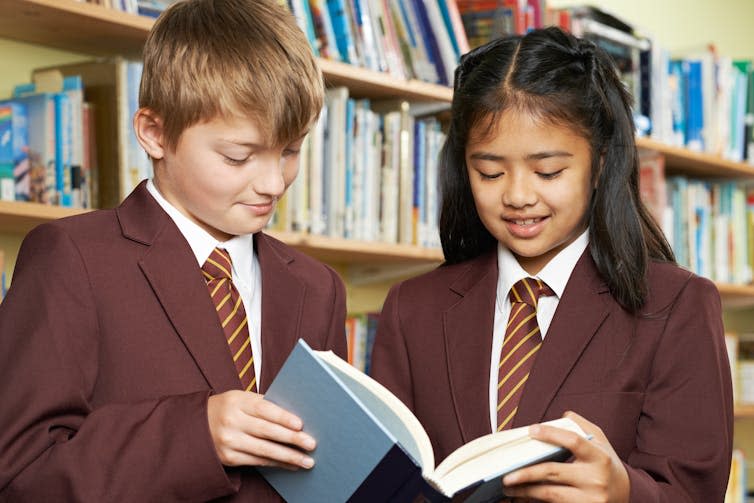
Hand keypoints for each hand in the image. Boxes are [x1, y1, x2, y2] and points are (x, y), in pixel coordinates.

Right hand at [207, 390, 315, 469]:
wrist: (197, 425)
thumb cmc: (229, 408)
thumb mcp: (242, 399)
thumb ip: (264, 405)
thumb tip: (295, 418)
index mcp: (237, 402)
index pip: (264, 409)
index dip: (283, 417)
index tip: (300, 425)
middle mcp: (232, 422)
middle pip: (266, 431)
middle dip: (291, 439)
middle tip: (311, 444)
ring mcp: (229, 441)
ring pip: (264, 450)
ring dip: (288, 457)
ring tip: (307, 461)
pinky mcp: (229, 458)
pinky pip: (257, 461)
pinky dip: (276, 463)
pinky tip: (290, 465)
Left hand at [501, 411, 629, 502]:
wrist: (626, 496)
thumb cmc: (607, 465)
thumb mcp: (601, 441)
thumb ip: (582, 426)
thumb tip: (562, 415)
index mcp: (599, 456)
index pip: (573, 441)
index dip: (551, 434)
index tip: (531, 431)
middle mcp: (595, 479)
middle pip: (553, 472)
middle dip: (526, 473)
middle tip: (505, 473)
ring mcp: (590, 498)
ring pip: (550, 494)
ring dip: (525, 490)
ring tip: (508, 486)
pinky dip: (534, 502)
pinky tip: (521, 498)